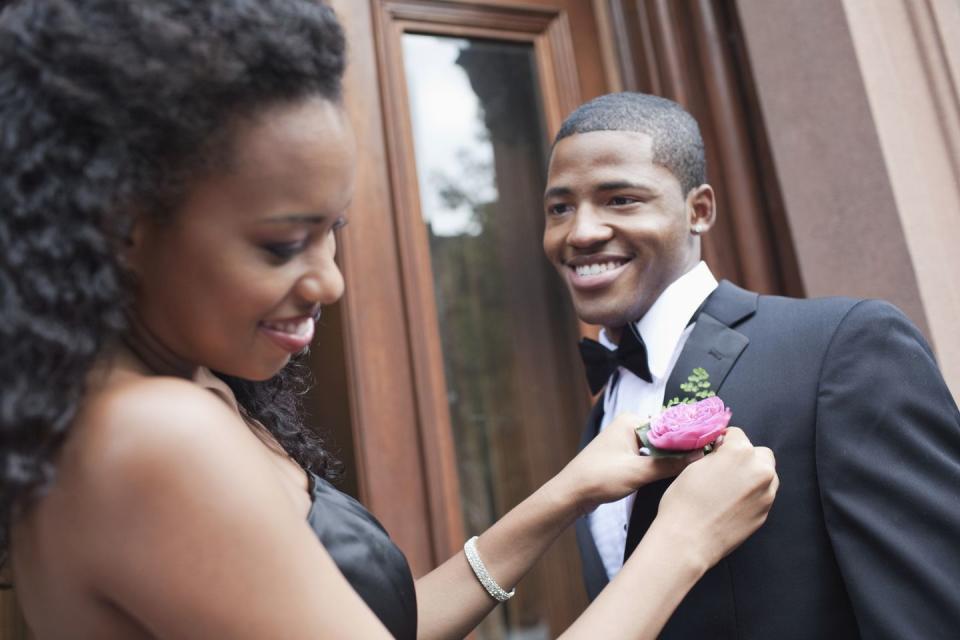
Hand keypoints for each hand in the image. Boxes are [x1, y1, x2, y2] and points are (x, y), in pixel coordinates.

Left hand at [558, 413, 699, 515]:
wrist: (571, 494)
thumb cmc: (598, 478)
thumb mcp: (638, 472)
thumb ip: (669, 464)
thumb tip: (698, 457)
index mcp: (632, 420)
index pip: (671, 424)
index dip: (691, 436)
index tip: (711, 445)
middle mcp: (630, 426)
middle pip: (667, 435)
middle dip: (683, 447)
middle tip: (708, 458)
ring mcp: (627, 441)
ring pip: (659, 447)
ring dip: (673, 457)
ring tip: (697, 466)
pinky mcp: (626, 455)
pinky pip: (651, 456)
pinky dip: (662, 463)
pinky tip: (676, 472)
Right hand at [653, 427, 777, 570]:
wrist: (688, 541)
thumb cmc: (683, 501)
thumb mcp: (694, 466)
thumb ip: (716, 456)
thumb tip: (723, 453)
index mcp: (740, 452)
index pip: (737, 435)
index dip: (723, 442)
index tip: (715, 451)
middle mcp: (760, 470)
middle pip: (759, 453)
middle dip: (745, 457)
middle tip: (725, 469)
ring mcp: (767, 494)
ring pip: (766, 475)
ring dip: (752, 475)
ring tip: (730, 488)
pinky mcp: (766, 513)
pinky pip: (763, 495)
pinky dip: (752, 495)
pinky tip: (732, 504)